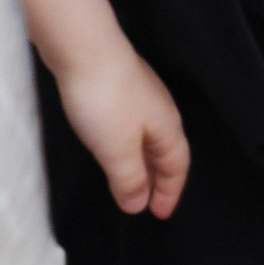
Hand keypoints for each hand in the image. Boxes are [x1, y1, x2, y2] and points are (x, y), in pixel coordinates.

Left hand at [56, 46, 189, 218]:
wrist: (86, 49)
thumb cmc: (106, 101)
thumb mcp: (117, 150)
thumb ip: (129, 179)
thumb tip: (138, 205)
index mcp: (168, 128)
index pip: (177, 166)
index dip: (170, 192)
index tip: (160, 215)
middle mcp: (161, 112)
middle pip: (167, 153)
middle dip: (160, 180)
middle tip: (148, 204)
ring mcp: (141, 97)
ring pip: (149, 139)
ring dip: (143, 164)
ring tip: (130, 182)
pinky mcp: (120, 89)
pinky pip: (133, 128)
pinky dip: (129, 147)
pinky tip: (113, 148)